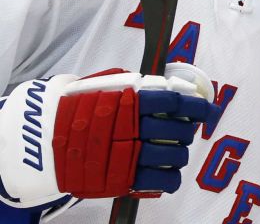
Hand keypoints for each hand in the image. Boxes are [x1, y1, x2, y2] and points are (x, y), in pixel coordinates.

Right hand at [0, 63, 218, 208]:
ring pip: (175, 156)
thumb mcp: (103, 87)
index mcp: (128, 100)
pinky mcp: (123, 179)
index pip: (174, 102)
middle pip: (178, 130)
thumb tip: (170, 86)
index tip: (208, 110)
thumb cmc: (77, 110)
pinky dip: (171, 177)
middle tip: (182, 131)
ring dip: (179, 154)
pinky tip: (168, 172)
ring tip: (173, 151)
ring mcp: (127, 155)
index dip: (197, 107)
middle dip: (186, 131)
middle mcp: (131, 127)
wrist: (42, 141)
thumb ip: (135, 86)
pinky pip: (164, 180)